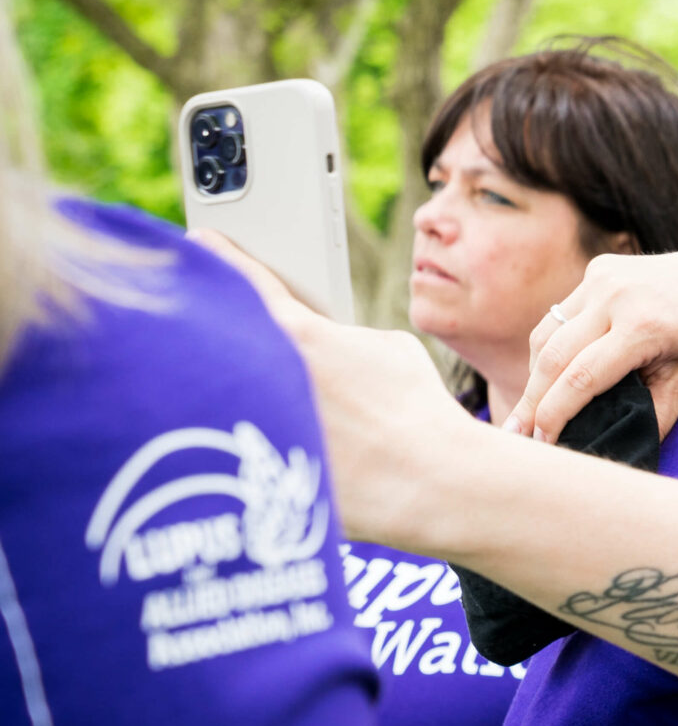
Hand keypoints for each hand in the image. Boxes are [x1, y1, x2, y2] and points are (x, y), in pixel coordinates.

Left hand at [193, 231, 477, 546]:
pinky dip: (231, 436)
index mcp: (297, 334)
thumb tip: (320, 343)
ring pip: (216, 390)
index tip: (199, 242)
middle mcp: (262, 375)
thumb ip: (339, 336)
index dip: (218, 255)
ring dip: (214, 382)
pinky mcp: (250, 471)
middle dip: (207, 323)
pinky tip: (239, 442)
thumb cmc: (418, 410)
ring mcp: (251, 423)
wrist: (432, 483)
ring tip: (225, 381)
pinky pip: (231, 443)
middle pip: (216, 337)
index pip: (244, 279)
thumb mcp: (388, 348)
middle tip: (197, 313)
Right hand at [508, 236, 677, 442]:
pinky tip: (549, 375)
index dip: (554, 417)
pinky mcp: (601, 268)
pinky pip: (563, 312)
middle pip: (553, 356)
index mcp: (644, 325)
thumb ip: (655, 418)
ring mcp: (604, 276)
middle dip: (532, 401)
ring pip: (549, 331)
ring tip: (526, 414)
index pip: (580, 379)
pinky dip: (553, 344)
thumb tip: (618, 451)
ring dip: (536, 373)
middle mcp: (616, 294)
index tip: (541, 447)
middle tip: (515, 438)